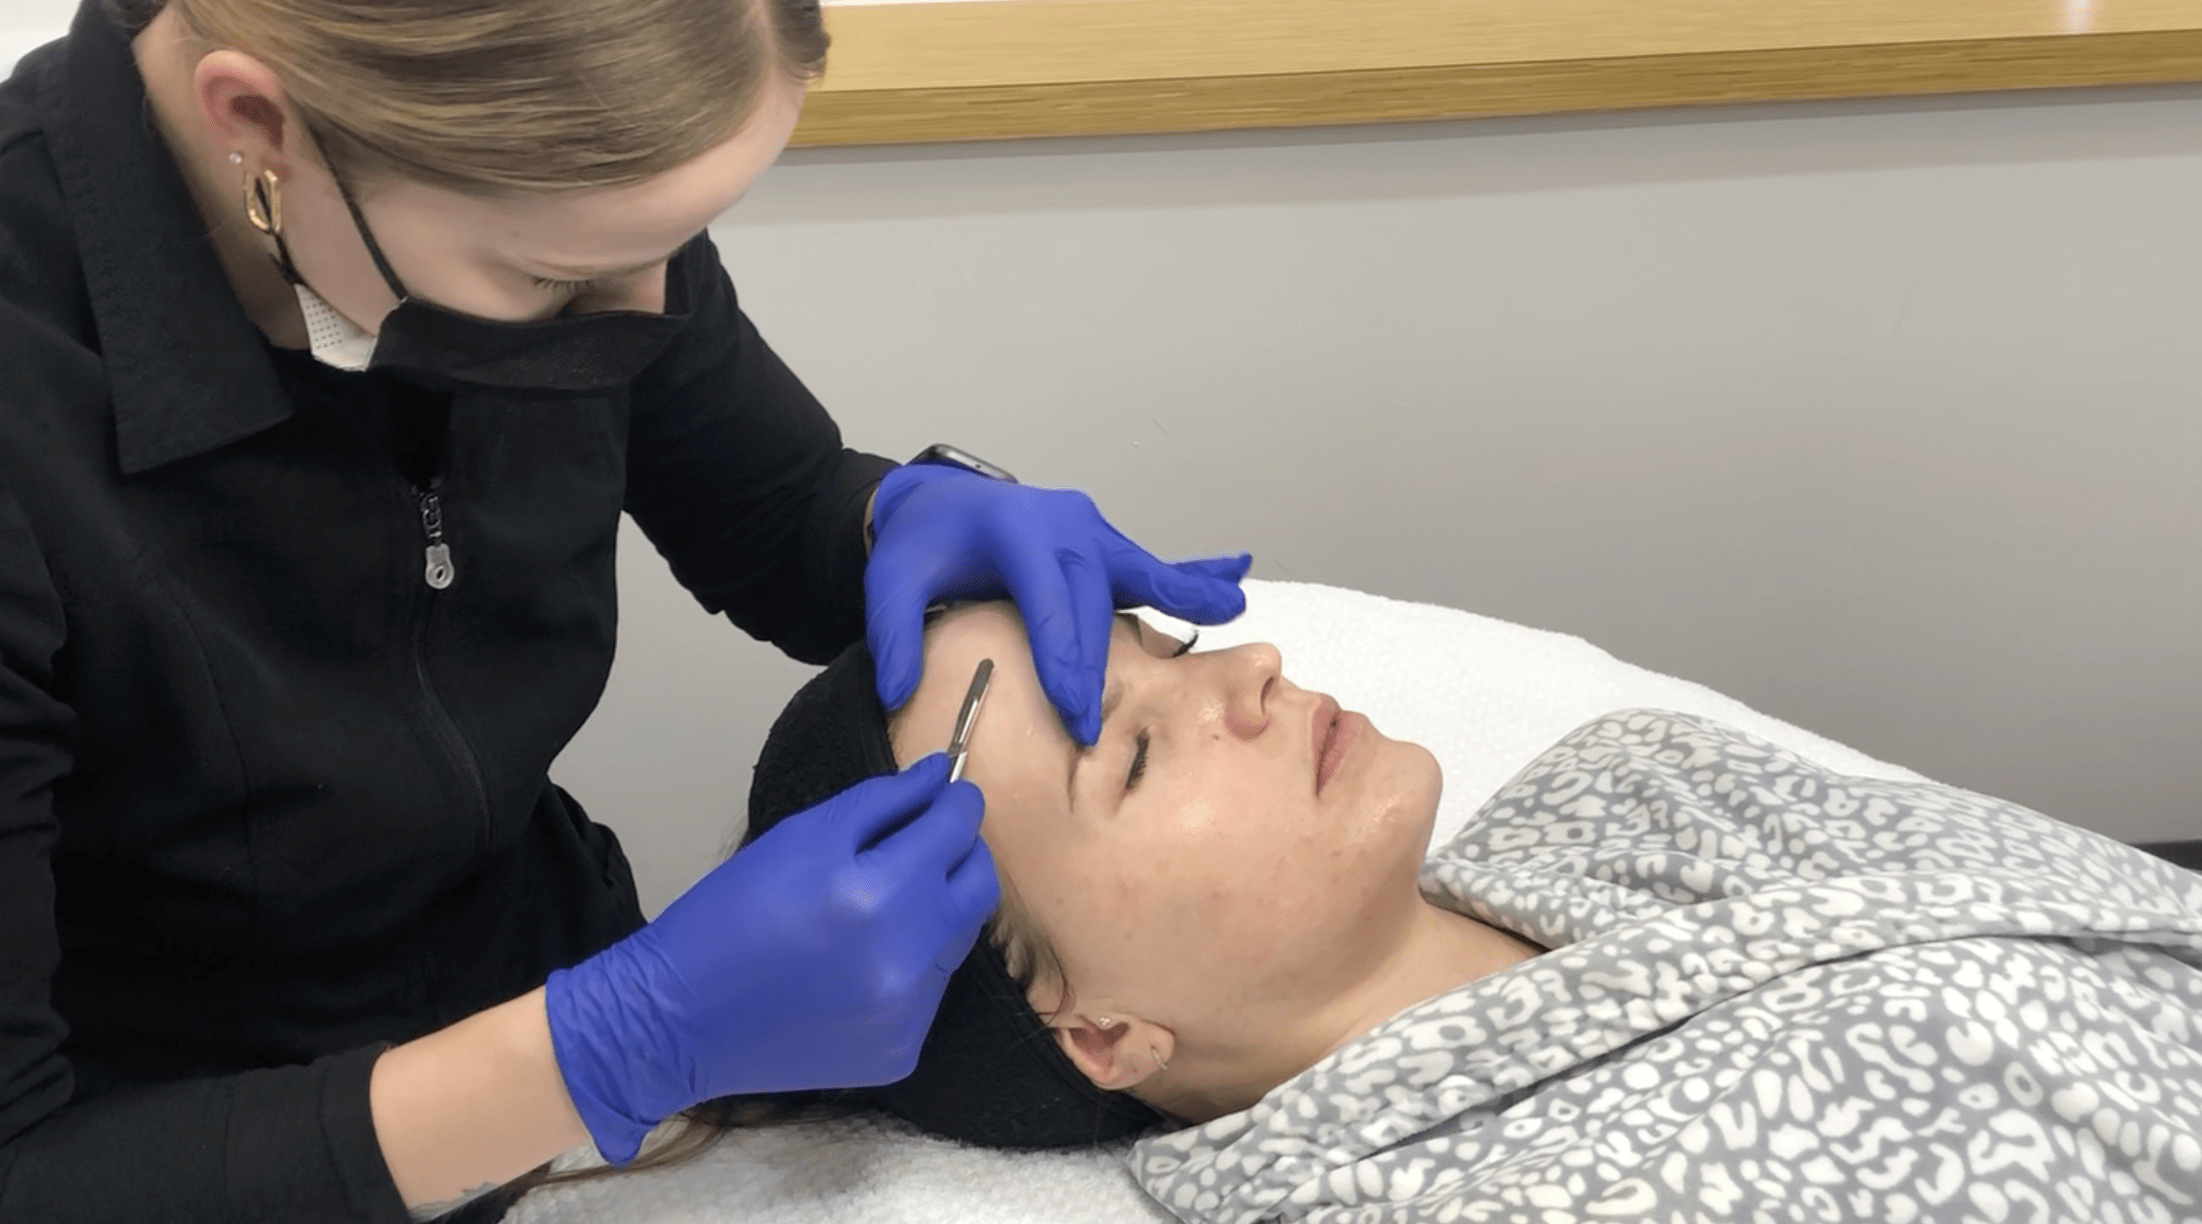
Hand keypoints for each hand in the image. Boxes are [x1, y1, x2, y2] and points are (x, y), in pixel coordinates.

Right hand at [544, 754, 996, 1163]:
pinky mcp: (901, 1052)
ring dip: (937, 910)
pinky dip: (911, 964)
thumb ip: (880, 802)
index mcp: (877, 896)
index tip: (949, 793)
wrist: (678, 1019)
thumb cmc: (730, 915)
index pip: (954, 832)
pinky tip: (862, 960)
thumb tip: (938, 777)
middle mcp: (906, 961)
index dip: (957, 804)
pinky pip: (931, 990)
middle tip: (926, 841)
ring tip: (884, 902)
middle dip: (961, 855)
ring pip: (957, 940)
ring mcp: (909, 1014)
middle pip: (978, 888)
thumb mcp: (800, 837)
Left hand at [866, 463, 1251, 743]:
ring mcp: (1088, 529)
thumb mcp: (890, 580)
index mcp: (1015, 532)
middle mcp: (1062, 524)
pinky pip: (1148, 564)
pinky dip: (1190, 575)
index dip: (1063, 660)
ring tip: (1232, 608)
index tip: (1073, 711)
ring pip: (1137, 573)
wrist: (938, 499)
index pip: (1047, 603)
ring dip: (1184, 596)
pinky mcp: (1102, 541)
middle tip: (1096, 724)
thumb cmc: (921, 542)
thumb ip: (893, 632)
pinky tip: (1233, 578)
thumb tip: (898, 691)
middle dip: (1098, 665)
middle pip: (1092, 601)